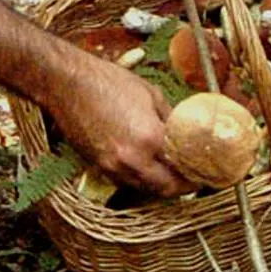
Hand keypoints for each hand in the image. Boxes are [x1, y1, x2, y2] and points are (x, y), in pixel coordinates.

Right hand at [45, 53, 196, 197]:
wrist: (67, 83)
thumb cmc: (108, 82)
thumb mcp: (151, 95)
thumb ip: (171, 119)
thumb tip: (186, 133)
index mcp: (150, 138)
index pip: (181, 167)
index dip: (195, 173)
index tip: (203, 172)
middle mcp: (132, 159)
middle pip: (165, 188)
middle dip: (182, 187)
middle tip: (192, 179)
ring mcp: (112, 166)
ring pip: (145, 189)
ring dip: (161, 187)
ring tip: (173, 176)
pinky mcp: (98, 167)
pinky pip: (126, 183)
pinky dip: (141, 182)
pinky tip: (149, 171)